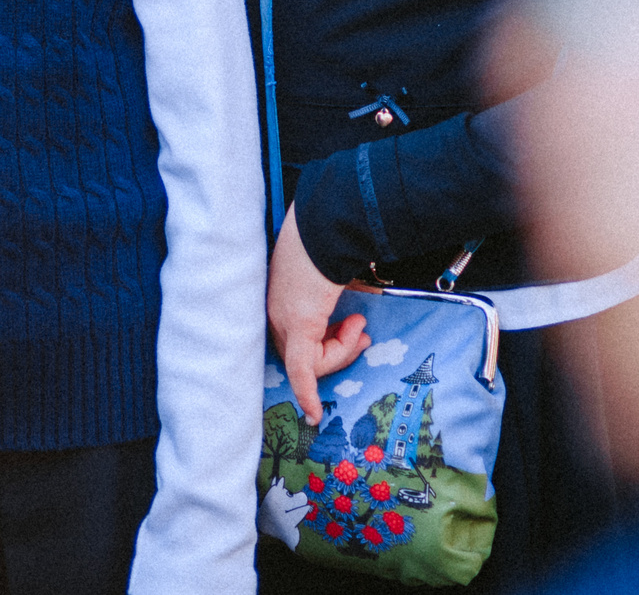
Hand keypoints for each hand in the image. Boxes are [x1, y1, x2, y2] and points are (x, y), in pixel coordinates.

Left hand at [270, 202, 368, 406]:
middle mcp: (274, 311)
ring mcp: (283, 319)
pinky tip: (313, 413)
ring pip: (312, 360)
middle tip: (363, 334)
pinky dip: (308, 393)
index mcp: (278, 297)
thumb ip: (332, 298)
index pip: (293, 337)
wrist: (328, 225)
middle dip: (338, 350)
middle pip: (303, 352)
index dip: (320, 347)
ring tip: (361, 323)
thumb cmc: (330, 241)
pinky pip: (303, 370)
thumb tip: (355, 322)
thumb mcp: (330, 275)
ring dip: (343, 349)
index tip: (343, 345)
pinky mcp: (298, 325)